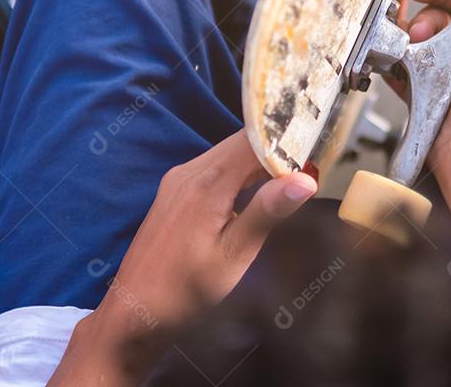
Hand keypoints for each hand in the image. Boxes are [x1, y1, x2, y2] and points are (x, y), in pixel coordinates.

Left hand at [51, 130, 316, 384]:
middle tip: (311, 164)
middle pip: (240, 142)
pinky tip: (255, 192)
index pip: (253, 139)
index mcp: (207, 183)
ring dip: (258, 161)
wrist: (134, 311)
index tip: (315, 149)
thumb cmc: (185, 291)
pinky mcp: (173, 192)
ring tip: (290, 177)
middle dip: (276, 149)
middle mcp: (189, 171)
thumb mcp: (233, 256)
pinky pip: (213, 168)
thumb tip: (306, 179)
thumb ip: (266, 213)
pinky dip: (238, 173)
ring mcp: (178, 180)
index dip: (286, 139)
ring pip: (226, 154)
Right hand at [388, 0, 450, 176]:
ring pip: (409, 36)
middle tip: (423, 34)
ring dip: (407, 39)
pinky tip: (395, 64)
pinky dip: (391, 60)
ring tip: (414, 53)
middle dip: (423, 17)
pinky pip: (394, 63)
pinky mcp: (414, 87)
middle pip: (430, 14)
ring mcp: (435, 68)